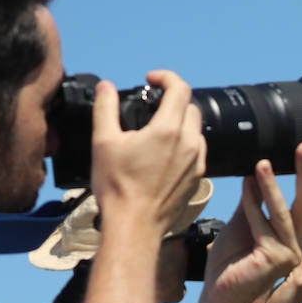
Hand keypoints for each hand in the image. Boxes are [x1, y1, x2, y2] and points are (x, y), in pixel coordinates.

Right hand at [90, 70, 205, 236]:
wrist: (135, 225)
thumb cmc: (118, 186)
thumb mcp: (103, 141)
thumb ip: (106, 108)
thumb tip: (106, 87)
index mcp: (168, 130)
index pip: (180, 88)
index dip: (166, 77)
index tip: (151, 79)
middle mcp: (189, 144)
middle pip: (191, 107)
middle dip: (173, 99)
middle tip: (152, 103)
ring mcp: (197, 162)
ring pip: (197, 129)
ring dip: (180, 120)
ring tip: (157, 127)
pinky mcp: (198, 178)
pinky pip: (197, 150)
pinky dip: (185, 141)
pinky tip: (166, 150)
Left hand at [202, 143, 301, 302]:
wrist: (220, 295)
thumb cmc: (229, 264)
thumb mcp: (243, 224)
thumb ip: (254, 203)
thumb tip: (259, 170)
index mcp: (291, 235)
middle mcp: (296, 244)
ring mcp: (288, 253)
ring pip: (282, 213)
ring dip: (272, 186)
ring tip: (263, 162)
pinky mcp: (274, 259)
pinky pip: (262, 225)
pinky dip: (252, 205)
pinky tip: (246, 185)